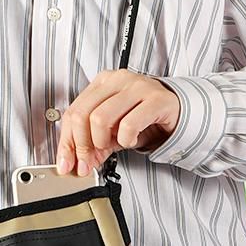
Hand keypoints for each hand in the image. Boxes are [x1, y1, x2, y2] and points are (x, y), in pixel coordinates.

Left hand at [55, 69, 180, 175]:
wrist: (178, 112)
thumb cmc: (144, 117)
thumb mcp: (113, 132)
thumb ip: (93, 145)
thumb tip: (75, 164)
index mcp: (102, 83)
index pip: (72, 112)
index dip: (66, 142)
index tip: (66, 164)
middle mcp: (117, 80)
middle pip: (82, 115)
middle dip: (82, 146)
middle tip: (88, 162)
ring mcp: (136, 87)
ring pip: (100, 118)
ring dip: (103, 141)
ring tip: (114, 145)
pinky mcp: (155, 99)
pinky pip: (128, 124)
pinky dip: (126, 140)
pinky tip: (131, 140)